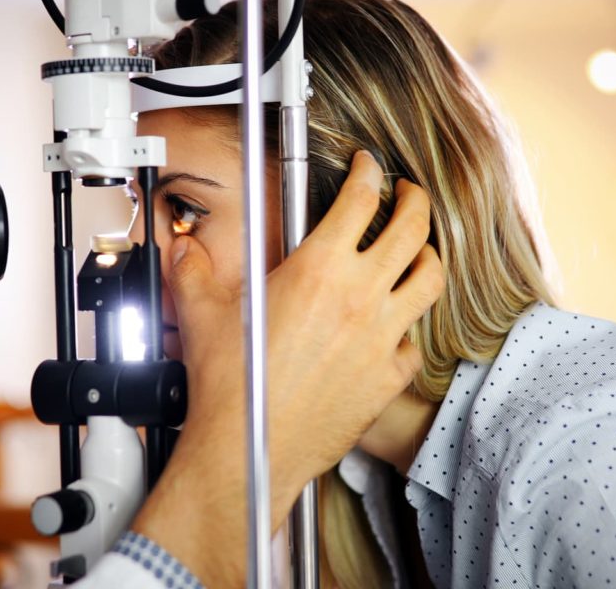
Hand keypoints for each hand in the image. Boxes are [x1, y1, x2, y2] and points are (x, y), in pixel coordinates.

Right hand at [133, 151, 443, 585]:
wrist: (249, 449)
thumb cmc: (230, 386)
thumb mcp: (203, 314)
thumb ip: (193, 271)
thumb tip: (184, 251)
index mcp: (318, 269)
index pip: (360, 199)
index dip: (369, 172)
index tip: (369, 167)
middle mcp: (359, 297)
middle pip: (412, 228)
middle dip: (413, 200)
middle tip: (405, 194)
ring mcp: (381, 337)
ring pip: (430, 280)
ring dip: (427, 256)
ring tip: (417, 250)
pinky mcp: (388, 377)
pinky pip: (414, 343)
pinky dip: (408, 329)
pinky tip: (393, 328)